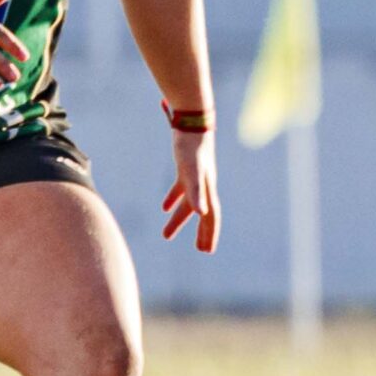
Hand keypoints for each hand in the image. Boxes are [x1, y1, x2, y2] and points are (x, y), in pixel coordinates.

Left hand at [162, 128, 219, 252]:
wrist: (192, 124)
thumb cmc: (191, 148)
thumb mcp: (191, 172)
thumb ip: (195, 192)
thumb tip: (201, 213)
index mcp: (206, 190)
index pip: (211, 217)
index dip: (210, 234)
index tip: (207, 250)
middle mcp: (203, 186)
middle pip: (203, 214)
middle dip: (202, 233)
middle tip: (200, 249)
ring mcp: (194, 178)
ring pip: (188, 204)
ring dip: (179, 220)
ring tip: (167, 235)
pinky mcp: (184, 170)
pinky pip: (180, 190)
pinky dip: (172, 200)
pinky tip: (164, 208)